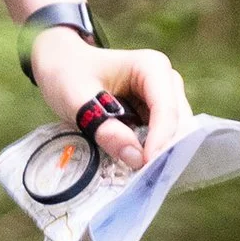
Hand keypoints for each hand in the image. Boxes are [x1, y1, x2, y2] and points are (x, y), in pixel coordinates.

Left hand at [28, 26, 185, 173]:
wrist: (61, 63)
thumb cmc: (68, 74)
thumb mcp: (76, 99)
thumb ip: (104, 127)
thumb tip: (135, 157)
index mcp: (151, 67)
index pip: (166, 109)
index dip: (160, 141)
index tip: (145, 166)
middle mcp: (166, 80)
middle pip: (178, 123)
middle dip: (163, 150)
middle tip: (142, 177)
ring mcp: (164, 97)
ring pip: (174, 133)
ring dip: (158, 154)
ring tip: (137, 173)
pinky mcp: (156, 113)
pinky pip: (162, 138)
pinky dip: (151, 152)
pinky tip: (134, 165)